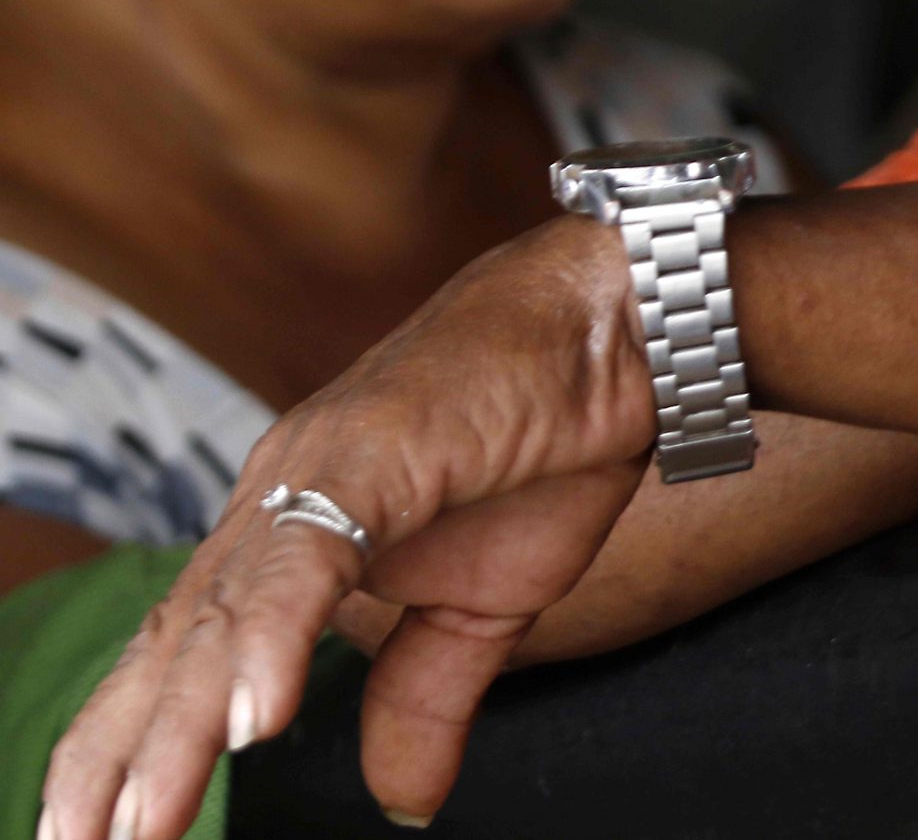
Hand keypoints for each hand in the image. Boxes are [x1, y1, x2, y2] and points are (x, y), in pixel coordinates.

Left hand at [41, 216, 654, 839]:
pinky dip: (272, 638)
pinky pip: (307, 557)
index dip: (135, 739)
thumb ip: (426, 695)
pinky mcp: (372, 451)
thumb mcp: (488, 605)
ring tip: (138, 820)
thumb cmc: (554, 438)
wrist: (624, 326)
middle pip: (180, 639)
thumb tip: (402, 805)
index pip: (193, 651)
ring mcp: (319, 470)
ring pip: (227, 612)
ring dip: (178, 724)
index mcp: (299, 534)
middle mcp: (283, 499)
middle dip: (118, 751)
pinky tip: (251, 717)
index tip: (95, 831)